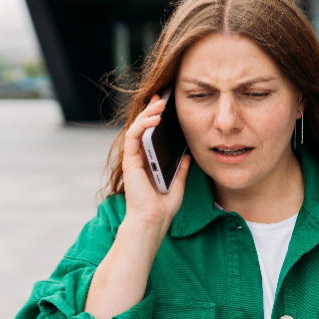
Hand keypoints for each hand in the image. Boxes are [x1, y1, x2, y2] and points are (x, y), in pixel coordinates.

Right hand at [120, 94, 191, 231]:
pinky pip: (134, 136)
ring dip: (148, 112)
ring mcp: (133, 158)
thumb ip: (181, 169)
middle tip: (163, 96)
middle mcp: (139, 158)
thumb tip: (187, 155)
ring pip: (137, 127)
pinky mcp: (130, 160)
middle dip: (152, 109)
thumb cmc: (163, 207)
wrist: (153, 221)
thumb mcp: (178, 184)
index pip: (151, 134)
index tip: (166, 104)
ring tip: (161, 102)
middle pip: (143, 127)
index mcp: (149, 162)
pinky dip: (143, 124)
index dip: (156, 118)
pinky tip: (156, 117)